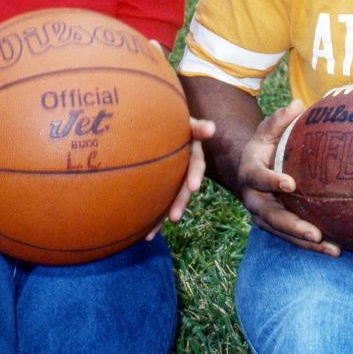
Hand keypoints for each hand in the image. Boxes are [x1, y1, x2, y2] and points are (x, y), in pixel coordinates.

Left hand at [145, 115, 215, 237]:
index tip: (193, 187)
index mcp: (192, 153)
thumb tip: (212, 128)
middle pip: (183, 188)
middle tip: (174, 217)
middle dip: (179, 203)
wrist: (155, 119)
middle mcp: (184, 168)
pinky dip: (150, 217)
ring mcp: (172, 177)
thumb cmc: (170, 118)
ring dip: (161, 217)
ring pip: (169, 199)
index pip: (196, 164)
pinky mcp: (159, 184)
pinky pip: (155, 201)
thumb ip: (197, 125)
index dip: (195, 175)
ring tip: (150, 235)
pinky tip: (141, 234)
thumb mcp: (183, 119)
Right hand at [238, 100, 340, 256]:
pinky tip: (335, 249)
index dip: (272, 181)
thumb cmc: (262, 147)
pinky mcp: (274, 226)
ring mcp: (263, 216)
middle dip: (292, 226)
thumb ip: (279, 120)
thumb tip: (298, 104)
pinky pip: (292, 238)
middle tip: (314, 232)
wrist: (246, 170)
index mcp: (250, 172)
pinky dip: (311, 245)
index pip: (259, 177)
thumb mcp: (265, 131)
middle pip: (271, 216)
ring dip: (306, 243)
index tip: (290, 183)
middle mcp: (253, 199)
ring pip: (283, 233)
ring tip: (332, 248)